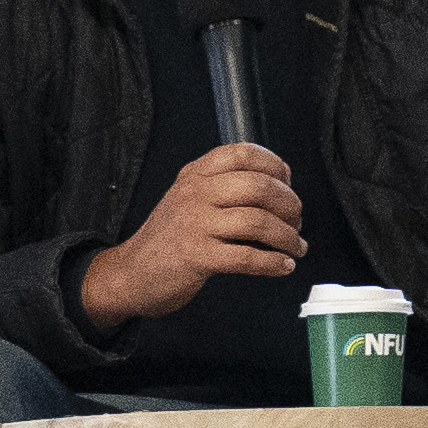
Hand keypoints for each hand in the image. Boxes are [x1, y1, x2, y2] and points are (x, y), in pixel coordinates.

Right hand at [79, 144, 307, 325]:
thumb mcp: (189, 198)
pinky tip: (281, 265)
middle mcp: (195, 194)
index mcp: (196, 175)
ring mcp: (195, 225)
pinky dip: (272, 263)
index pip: (244, 153)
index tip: (288, 185)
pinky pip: (246, 256)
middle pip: (259, 186)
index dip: (276, 167)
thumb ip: (224, 187)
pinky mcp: (197, 256)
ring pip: (257, 221)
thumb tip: (278, 189)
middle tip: (296, 221)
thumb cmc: (168, 238)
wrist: (131, 273)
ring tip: (294, 246)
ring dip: (287, 237)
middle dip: (289, 205)